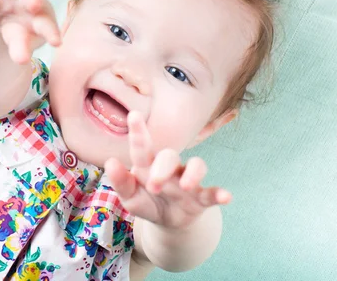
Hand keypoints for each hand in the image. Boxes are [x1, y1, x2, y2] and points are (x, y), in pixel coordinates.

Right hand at [0, 0, 60, 63]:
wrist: (8, 16)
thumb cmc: (21, 31)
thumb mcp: (22, 42)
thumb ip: (20, 50)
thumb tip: (21, 62)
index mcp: (38, 18)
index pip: (45, 26)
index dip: (51, 33)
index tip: (57, 42)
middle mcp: (26, 1)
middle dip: (31, 1)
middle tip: (34, 4)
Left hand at [105, 111, 231, 229]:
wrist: (168, 221)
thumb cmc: (146, 201)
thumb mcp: (130, 197)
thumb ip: (120, 182)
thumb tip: (109, 163)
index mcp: (147, 165)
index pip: (142, 147)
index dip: (139, 131)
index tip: (134, 115)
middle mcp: (169, 167)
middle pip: (170, 156)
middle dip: (162, 168)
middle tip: (153, 185)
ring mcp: (186, 180)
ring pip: (196, 165)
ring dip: (192, 174)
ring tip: (186, 187)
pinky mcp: (201, 197)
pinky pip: (213, 191)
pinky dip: (220, 193)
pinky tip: (227, 196)